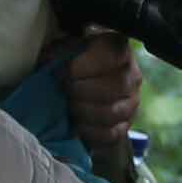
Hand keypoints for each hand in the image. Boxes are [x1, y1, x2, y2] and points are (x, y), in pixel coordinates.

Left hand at [55, 34, 143, 154]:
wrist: (82, 84)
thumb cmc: (72, 62)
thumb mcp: (65, 49)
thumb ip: (60, 50)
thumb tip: (49, 59)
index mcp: (119, 49)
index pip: (112, 53)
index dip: (87, 64)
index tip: (67, 70)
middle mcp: (132, 74)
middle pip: (116, 85)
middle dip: (83, 90)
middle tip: (65, 89)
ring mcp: (132, 102)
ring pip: (113, 112)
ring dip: (84, 111)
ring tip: (69, 106)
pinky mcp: (125, 125)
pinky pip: (112, 134)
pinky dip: (90, 132)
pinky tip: (77, 124)